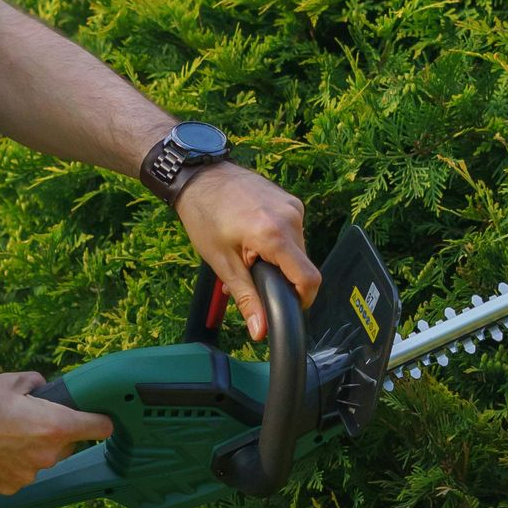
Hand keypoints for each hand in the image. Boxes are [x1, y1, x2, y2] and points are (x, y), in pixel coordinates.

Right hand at [0, 371, 112, 493]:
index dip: (100, 422)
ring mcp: (29, 475)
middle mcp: (47, 455)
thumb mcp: (8, 381)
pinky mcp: (10, 487)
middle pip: (66, 446)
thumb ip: (34, 384)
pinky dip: (9, 465)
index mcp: (55, 425)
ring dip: (28, 451)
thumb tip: (42, 386)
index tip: (100, 421)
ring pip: (39, 462)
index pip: (98, 427)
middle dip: (53, 434)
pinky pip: (18, 475)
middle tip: (26, 421)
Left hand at [173, 162, 320, 341]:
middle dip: (282, 279)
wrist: (199, 176)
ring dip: (279, 261)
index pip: (309, 279)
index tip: (287, 308)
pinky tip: (254, 240)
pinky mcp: (289, 200)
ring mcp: (292, 206)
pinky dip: (278, 243)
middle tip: (251, 275)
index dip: (302, 301)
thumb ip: (247, 299)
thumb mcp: (223, 264)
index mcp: (275, 235)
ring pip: (298, 250)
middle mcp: (290, 217)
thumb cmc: (205, 215)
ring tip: (249, 255)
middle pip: (303, 266)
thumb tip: (260, 331)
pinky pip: (292, 232)